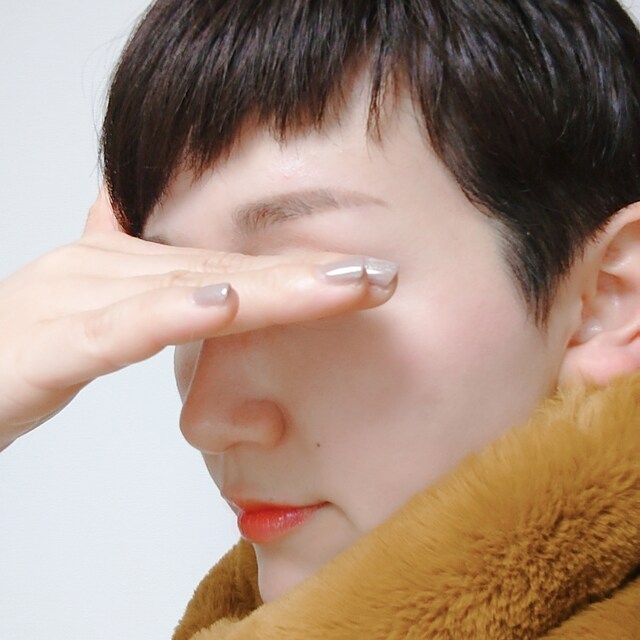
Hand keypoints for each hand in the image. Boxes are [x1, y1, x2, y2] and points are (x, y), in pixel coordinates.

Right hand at [0, 191, 396, 448]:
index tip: (364, 276)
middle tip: (380, 275)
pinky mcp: (46, 346)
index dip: (297, 268)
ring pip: (187, 287)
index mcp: (121, 269)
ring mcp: (74, 300)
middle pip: (222, 266)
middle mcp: (103, 270)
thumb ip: (138, 295)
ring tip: (344, 284)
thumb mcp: (89, 321)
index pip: (227, 264)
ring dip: (271, 287)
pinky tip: (227, 304)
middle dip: (306, 273)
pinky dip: (174, 313)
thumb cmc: (16, 355)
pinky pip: (120, 328)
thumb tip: (196, 280)